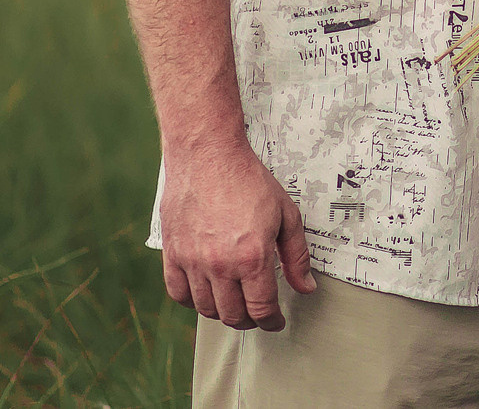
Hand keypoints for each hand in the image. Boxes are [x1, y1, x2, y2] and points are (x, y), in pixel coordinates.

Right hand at [158, 140, 316, 330]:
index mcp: (252, 257)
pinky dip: (192, 301)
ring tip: (234, 302)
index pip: (261, 308)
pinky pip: (177, 293)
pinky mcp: (172, 253)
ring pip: (206, 308)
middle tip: (257, 313)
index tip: (275, 322)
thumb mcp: (286, 214)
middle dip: (250, 320)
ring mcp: (192, 261)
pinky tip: (205, 293)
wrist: (208, 155)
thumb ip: (297, 255)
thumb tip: (306, 287)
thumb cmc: (248, 180)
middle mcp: (220, 265)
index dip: (271, 322)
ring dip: (223, 312)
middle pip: (233, 315)